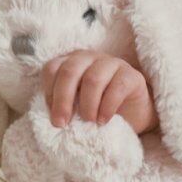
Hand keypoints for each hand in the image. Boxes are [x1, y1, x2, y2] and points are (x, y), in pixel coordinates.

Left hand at [41, 51, 157, 133]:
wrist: (132, 116)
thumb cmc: (97, 110)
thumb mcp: (75, 106)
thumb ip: (63, 105)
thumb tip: (54, 118)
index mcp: (71, 63)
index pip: (52, 69)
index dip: (49, 92)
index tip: (54, 116)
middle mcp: (89, 58)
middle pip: (70, 71)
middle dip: (63, 99)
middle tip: (62, 123)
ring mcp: (112, 63)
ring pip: (93, 78)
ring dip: (87, 104)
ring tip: (88, 121)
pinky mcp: (132, 75)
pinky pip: (117, 87)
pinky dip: (107, 107)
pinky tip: (103, 120)